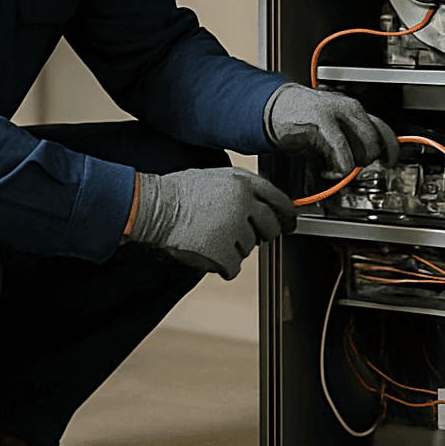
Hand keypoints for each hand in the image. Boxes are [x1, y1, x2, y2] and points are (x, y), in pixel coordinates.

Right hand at [128, 167, 296, 279]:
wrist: (154, 207)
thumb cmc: (180, 193)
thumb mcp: (216, 178)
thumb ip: (243, 190)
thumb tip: (265, 207)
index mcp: (243, 182)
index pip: (279, 200)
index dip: (288, 214)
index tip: (290, 223)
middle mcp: (243, 203)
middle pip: (270, 228)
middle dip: (261, 234)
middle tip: (240, 233)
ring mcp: (234, 228)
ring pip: (249, 248)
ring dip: (234, 247)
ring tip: (209, 234)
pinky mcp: (222, 251)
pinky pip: (234, 267)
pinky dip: (222, 265)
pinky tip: (207, 251)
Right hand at [264, 83, 397, 176]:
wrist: (276, 107)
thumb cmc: (303, 119)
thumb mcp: (333, 128)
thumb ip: (351, 139)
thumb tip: (368, 159)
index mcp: (356, 110)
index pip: (385, 131)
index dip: (391, 151)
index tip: (388, 163)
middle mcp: (351, 109)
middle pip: (375, 143)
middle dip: (364, 161)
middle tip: (346, 165)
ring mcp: (337, 112)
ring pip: (364, 147)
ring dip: (352, 166)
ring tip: (335, 167)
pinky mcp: (322, 118)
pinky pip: (342, 146)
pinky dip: (340, 164)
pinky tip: (329, 169)